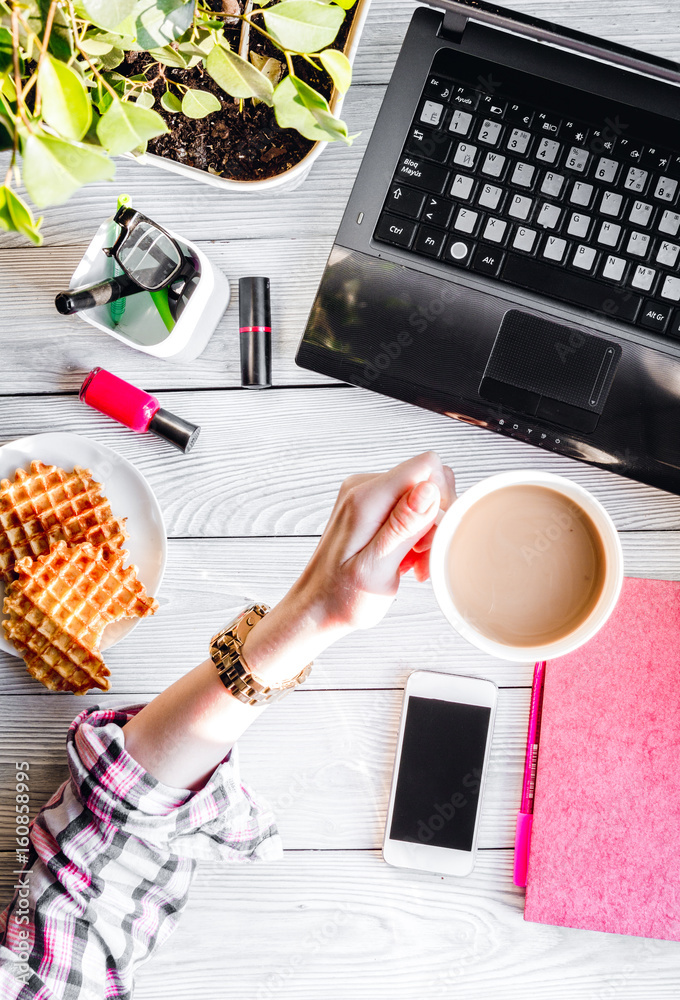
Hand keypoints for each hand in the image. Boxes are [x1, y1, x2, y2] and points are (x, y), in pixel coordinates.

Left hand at [295, 451, 455, 628]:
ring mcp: (368, 495)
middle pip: (428, 480)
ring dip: (427, 532)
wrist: (317, 608)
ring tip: (412, 563)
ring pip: (423, 497)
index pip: (427, 467)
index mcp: (366, 499)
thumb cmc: (342, 597)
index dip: (441, 500)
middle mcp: (365, 488)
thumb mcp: (376, 569)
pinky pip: (410, 508)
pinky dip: (415, 535)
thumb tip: (428, 489)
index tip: (430, 537)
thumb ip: (403, 527)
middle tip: (420, 556)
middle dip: (436, 521)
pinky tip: (405, 559)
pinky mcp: (373, 507)